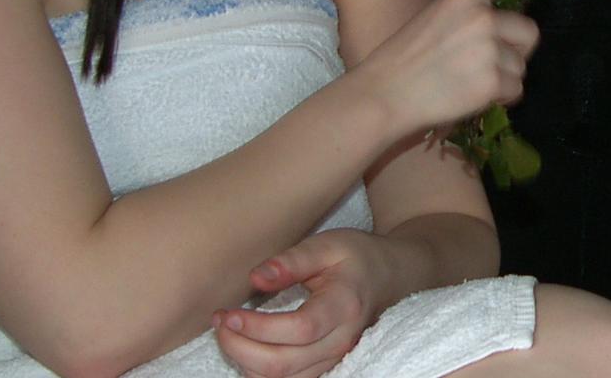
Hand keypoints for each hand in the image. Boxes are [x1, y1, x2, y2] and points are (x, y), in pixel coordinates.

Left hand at [212, 229, 396, 377]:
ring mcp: (336, 359)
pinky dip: (260, 372)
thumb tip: (255, 278)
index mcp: (344, 306)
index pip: (298, 329)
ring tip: (228, 332)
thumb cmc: (356, 257)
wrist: (391, 277)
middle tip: (219, 321)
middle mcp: (342, 341)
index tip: (227, 313)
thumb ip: (291, 260)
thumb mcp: (327, 245)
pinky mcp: (326, 367)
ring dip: (246, 362)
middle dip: (241, 347)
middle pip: (285, 363)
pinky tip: (247, 348)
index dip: (257, 328)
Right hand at [354, 0, 544, 134]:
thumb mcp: (434, 18)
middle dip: (517, 49)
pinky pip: (516, 89)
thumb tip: (502, 32)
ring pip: (521, 65)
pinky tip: (474, 97)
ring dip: (505, 77)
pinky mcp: (492, 80)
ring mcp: (488, 49)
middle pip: (529, 30)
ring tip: (473, 83)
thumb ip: (469, 16)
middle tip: (492, 63)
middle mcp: (481, 17)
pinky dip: (501, 97)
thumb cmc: (402, 60)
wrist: (385, 93)